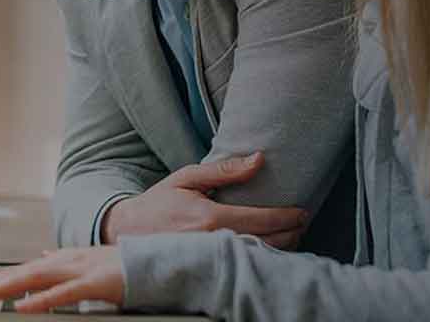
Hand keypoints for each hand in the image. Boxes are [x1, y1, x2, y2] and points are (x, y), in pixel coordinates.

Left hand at [0, 246, 122, 312]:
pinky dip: (40, 300)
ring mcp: (76, 270)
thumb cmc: (117, 268)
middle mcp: (60, 261)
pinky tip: (21, 307)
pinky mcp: (93, 283)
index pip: (13, 273)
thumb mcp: (81, 264)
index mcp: (55, 261)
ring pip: (29, 279)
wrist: (152, 263)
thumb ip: (57, 264)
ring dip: (0, 291)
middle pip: (13, 275)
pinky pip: (63, 293)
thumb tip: (39, 257)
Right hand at [102, 152, 310, 248]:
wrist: (127, 232)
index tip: (302, 212)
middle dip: (291, 233)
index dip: (288, 217)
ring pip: (257, 258)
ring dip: (280, 248)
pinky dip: (260, 258)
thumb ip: (224, 170)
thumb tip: (259, 160)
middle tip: (301, 223)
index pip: (262, 219)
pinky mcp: (207, 269)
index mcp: (210, 218)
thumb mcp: (187, 178)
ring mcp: (210, 260)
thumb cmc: (157, 203)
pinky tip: (268, 249)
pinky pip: (242, 265)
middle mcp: (213, 243)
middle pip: (267, 242)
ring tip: (290, 235)